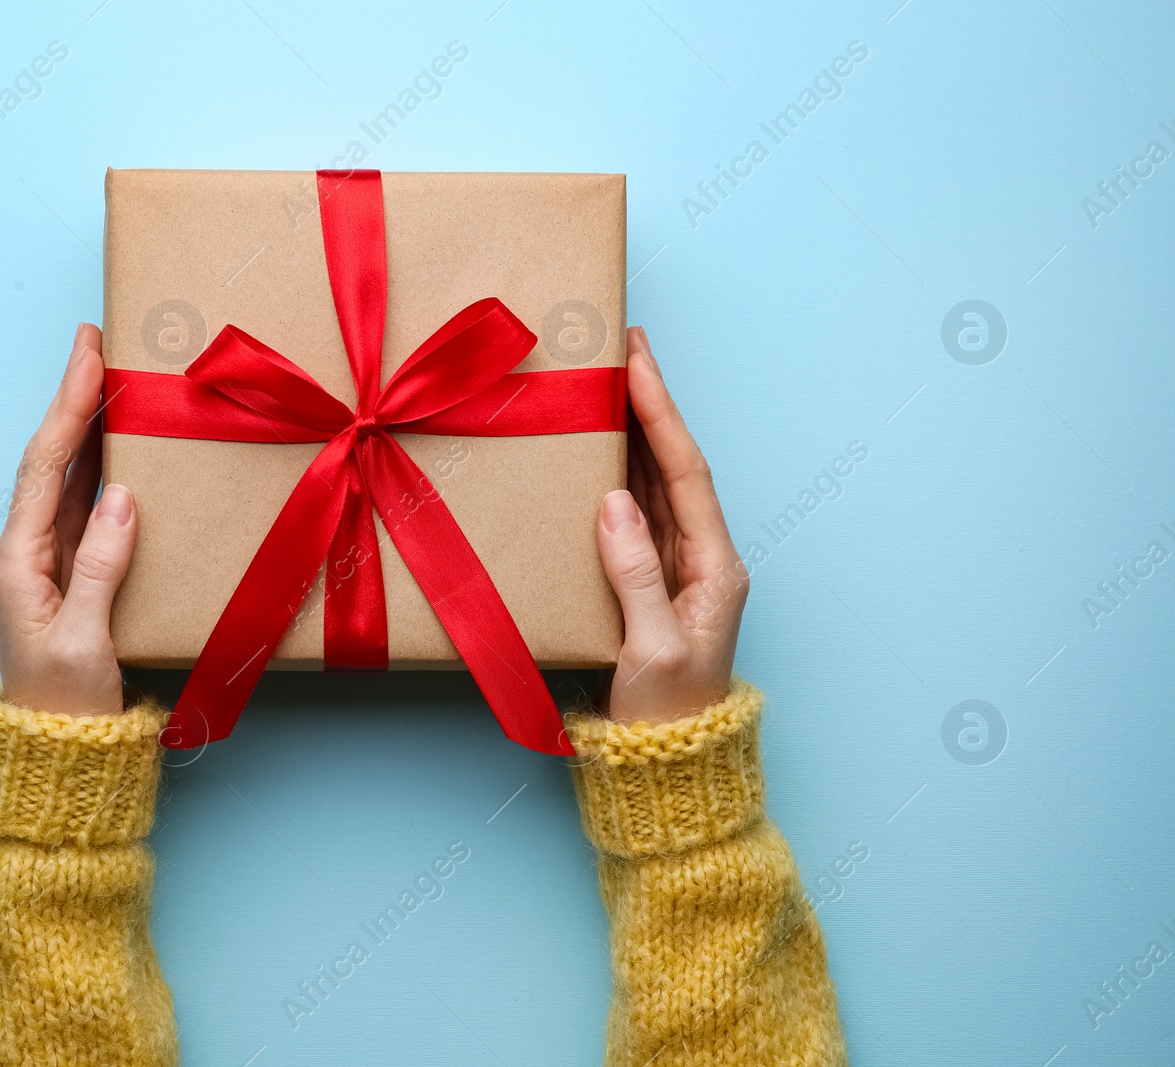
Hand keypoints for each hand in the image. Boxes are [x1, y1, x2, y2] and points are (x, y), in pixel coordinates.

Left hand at [0, 322, 136, 716]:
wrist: (58, 756)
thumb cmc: (66, 707)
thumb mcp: (85, 640)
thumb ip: (102, 566)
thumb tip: (123, 496)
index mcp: (18, 562)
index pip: (44, 466)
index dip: (67, 406)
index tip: (87, 353)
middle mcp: (26, 554)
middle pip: (50, 461)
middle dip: (73, 400)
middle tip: (98, 343)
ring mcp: (48, 564)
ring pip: (69, 480)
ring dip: (89, 428)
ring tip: (113, 380)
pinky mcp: (72, 578)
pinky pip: (86, 510)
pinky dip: (103, 470)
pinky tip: (121, 447)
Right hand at [598, 326, 747, 724]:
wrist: (664, 765)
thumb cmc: (666, 715)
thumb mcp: (654, 648)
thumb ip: (634, 574)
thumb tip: (613, 502)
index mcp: (715, 567)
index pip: (686, 472)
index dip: (661, 413)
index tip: (638, 361)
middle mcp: (699, 558)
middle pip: (672, 465)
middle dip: (649, 405)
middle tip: (620, 347)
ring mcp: (671, 569)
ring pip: (650, 484)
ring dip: (630, 431)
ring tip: (605, 381)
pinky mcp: (642, 583)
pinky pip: (629, 514)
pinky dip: (612, 473)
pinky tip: (593, 449)